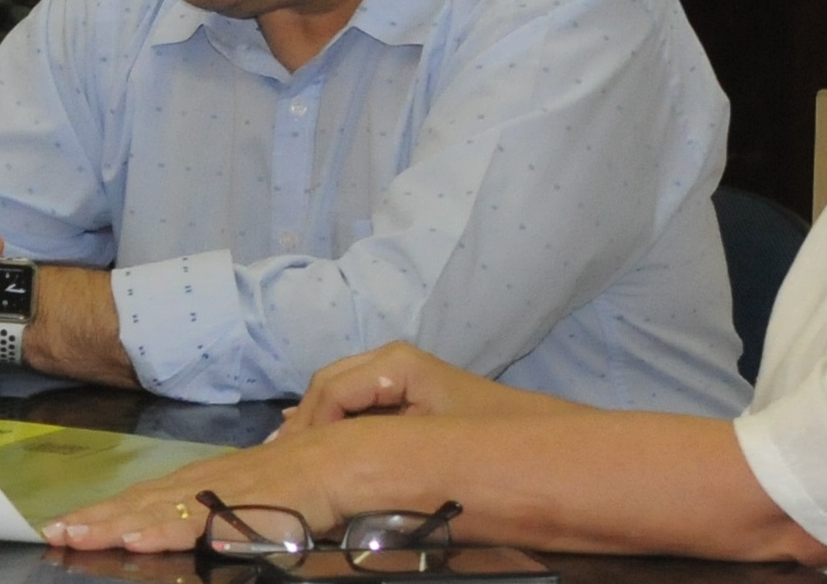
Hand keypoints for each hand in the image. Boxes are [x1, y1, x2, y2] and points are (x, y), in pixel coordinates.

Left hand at [42, 423, 376, 551]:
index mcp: (204, 481)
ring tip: (79, 535)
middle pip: (139, 503)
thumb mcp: (251, 495)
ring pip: (157, 513)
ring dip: (115, 525)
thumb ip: (221, 510)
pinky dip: (166, 531)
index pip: (144, 496)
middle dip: (96, 518)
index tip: (69, 521)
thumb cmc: (303, 481)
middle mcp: (204, 484)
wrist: (344, 462)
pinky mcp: (242, 510)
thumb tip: (198, 529)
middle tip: (54, 531)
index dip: (106, 510)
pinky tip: (139, 539)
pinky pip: (197, 524)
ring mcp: (220, 495)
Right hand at [275, 342, 553, 437]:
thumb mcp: (427, 441)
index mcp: (396, 363)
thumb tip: (321, 452)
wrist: (546, 447)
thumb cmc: (491, 439)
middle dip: (303, 424)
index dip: (309, 427)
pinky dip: (331, 423)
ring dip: (313, 425)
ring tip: (285, 458)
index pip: (331, 391)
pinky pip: (354, 404)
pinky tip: (308, 442)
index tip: (297, 466)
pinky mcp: (405, 395)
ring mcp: (398, 376)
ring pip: (335, 394)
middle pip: (326, 386)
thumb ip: (369, 439)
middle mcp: (391, 361)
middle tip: (280, 463)